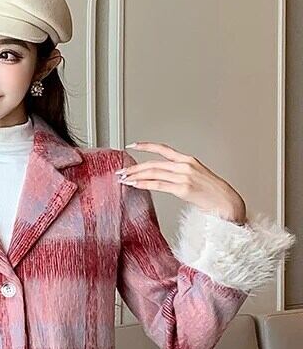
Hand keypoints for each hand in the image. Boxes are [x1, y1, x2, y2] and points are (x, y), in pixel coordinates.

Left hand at [116, 141, 246, 223]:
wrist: (228, 203)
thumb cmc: (214, 193)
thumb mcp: (198, 177)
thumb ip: (182, 173)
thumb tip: (164, 176)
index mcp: (189, 160)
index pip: (164, 149)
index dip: (146, 146)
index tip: (133, 145)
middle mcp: (185, 166)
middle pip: (154, 163)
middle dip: (135, 167)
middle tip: (121, 171)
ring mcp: (184, 177)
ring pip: (154, 173)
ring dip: (136, 176)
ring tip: (124, 179)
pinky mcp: (183, 189)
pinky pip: (158, 185)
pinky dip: (144, 184)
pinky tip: (134, 185)